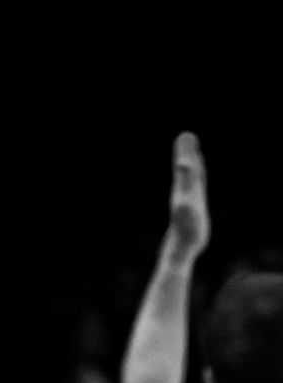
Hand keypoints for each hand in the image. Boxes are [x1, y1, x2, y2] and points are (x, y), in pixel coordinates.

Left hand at [167, 132, 209, 260]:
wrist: (183, 246)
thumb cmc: (185, 226)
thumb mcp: (186, 200)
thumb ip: (186, 181)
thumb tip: (182, 162)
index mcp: (183, 187)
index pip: (185, 165)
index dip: (186, 151)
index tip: (185, 136)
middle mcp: (185, 192)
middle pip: (187, 168)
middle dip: (188, 153)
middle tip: (187, 137)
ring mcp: (191, 200)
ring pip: (193, 180)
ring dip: (194, 166)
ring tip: (195, 155)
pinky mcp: (196, 209)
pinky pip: (198, 192)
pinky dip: (199, 183)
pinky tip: (199, 181)